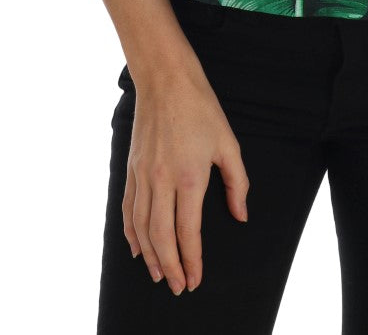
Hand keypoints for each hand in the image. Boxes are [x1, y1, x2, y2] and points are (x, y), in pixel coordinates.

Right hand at [122, 63, 249, 295]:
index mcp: (190, 177)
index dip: (191, 260)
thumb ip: (237, 183)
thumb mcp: (228, 143)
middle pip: (161, 236)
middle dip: (169, 266)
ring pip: (141, 227)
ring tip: (157, 274)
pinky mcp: (131, 167)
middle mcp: (162, 181)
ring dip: (149, 255)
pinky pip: (127, 208)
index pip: (188, 232)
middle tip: (176, 287)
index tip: (195, 280)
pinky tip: (136, 247)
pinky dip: (130, 232)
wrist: (166, 80)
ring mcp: (142, 175)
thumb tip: (240, 215)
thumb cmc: (201, 108)